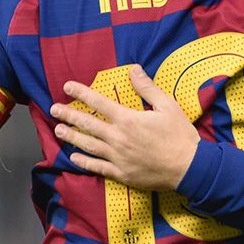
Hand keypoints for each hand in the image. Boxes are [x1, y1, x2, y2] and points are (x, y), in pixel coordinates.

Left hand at [49, 64, 199, 190]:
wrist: (189, 168)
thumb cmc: (180, 135)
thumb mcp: (168, 106)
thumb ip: (147, 88)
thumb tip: (134, 70)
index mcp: (128, 119)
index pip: (98, 103)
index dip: (81, 92)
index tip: (67, 86)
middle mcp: (118, 138)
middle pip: (87, 124)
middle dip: (68, 115)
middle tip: (54, 109)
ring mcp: (118, 157)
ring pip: (88, 145)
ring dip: (71, 137)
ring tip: (58, 130)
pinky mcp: (121, 173)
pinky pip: (97, 167)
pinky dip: (83, 162)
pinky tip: (73, 157)